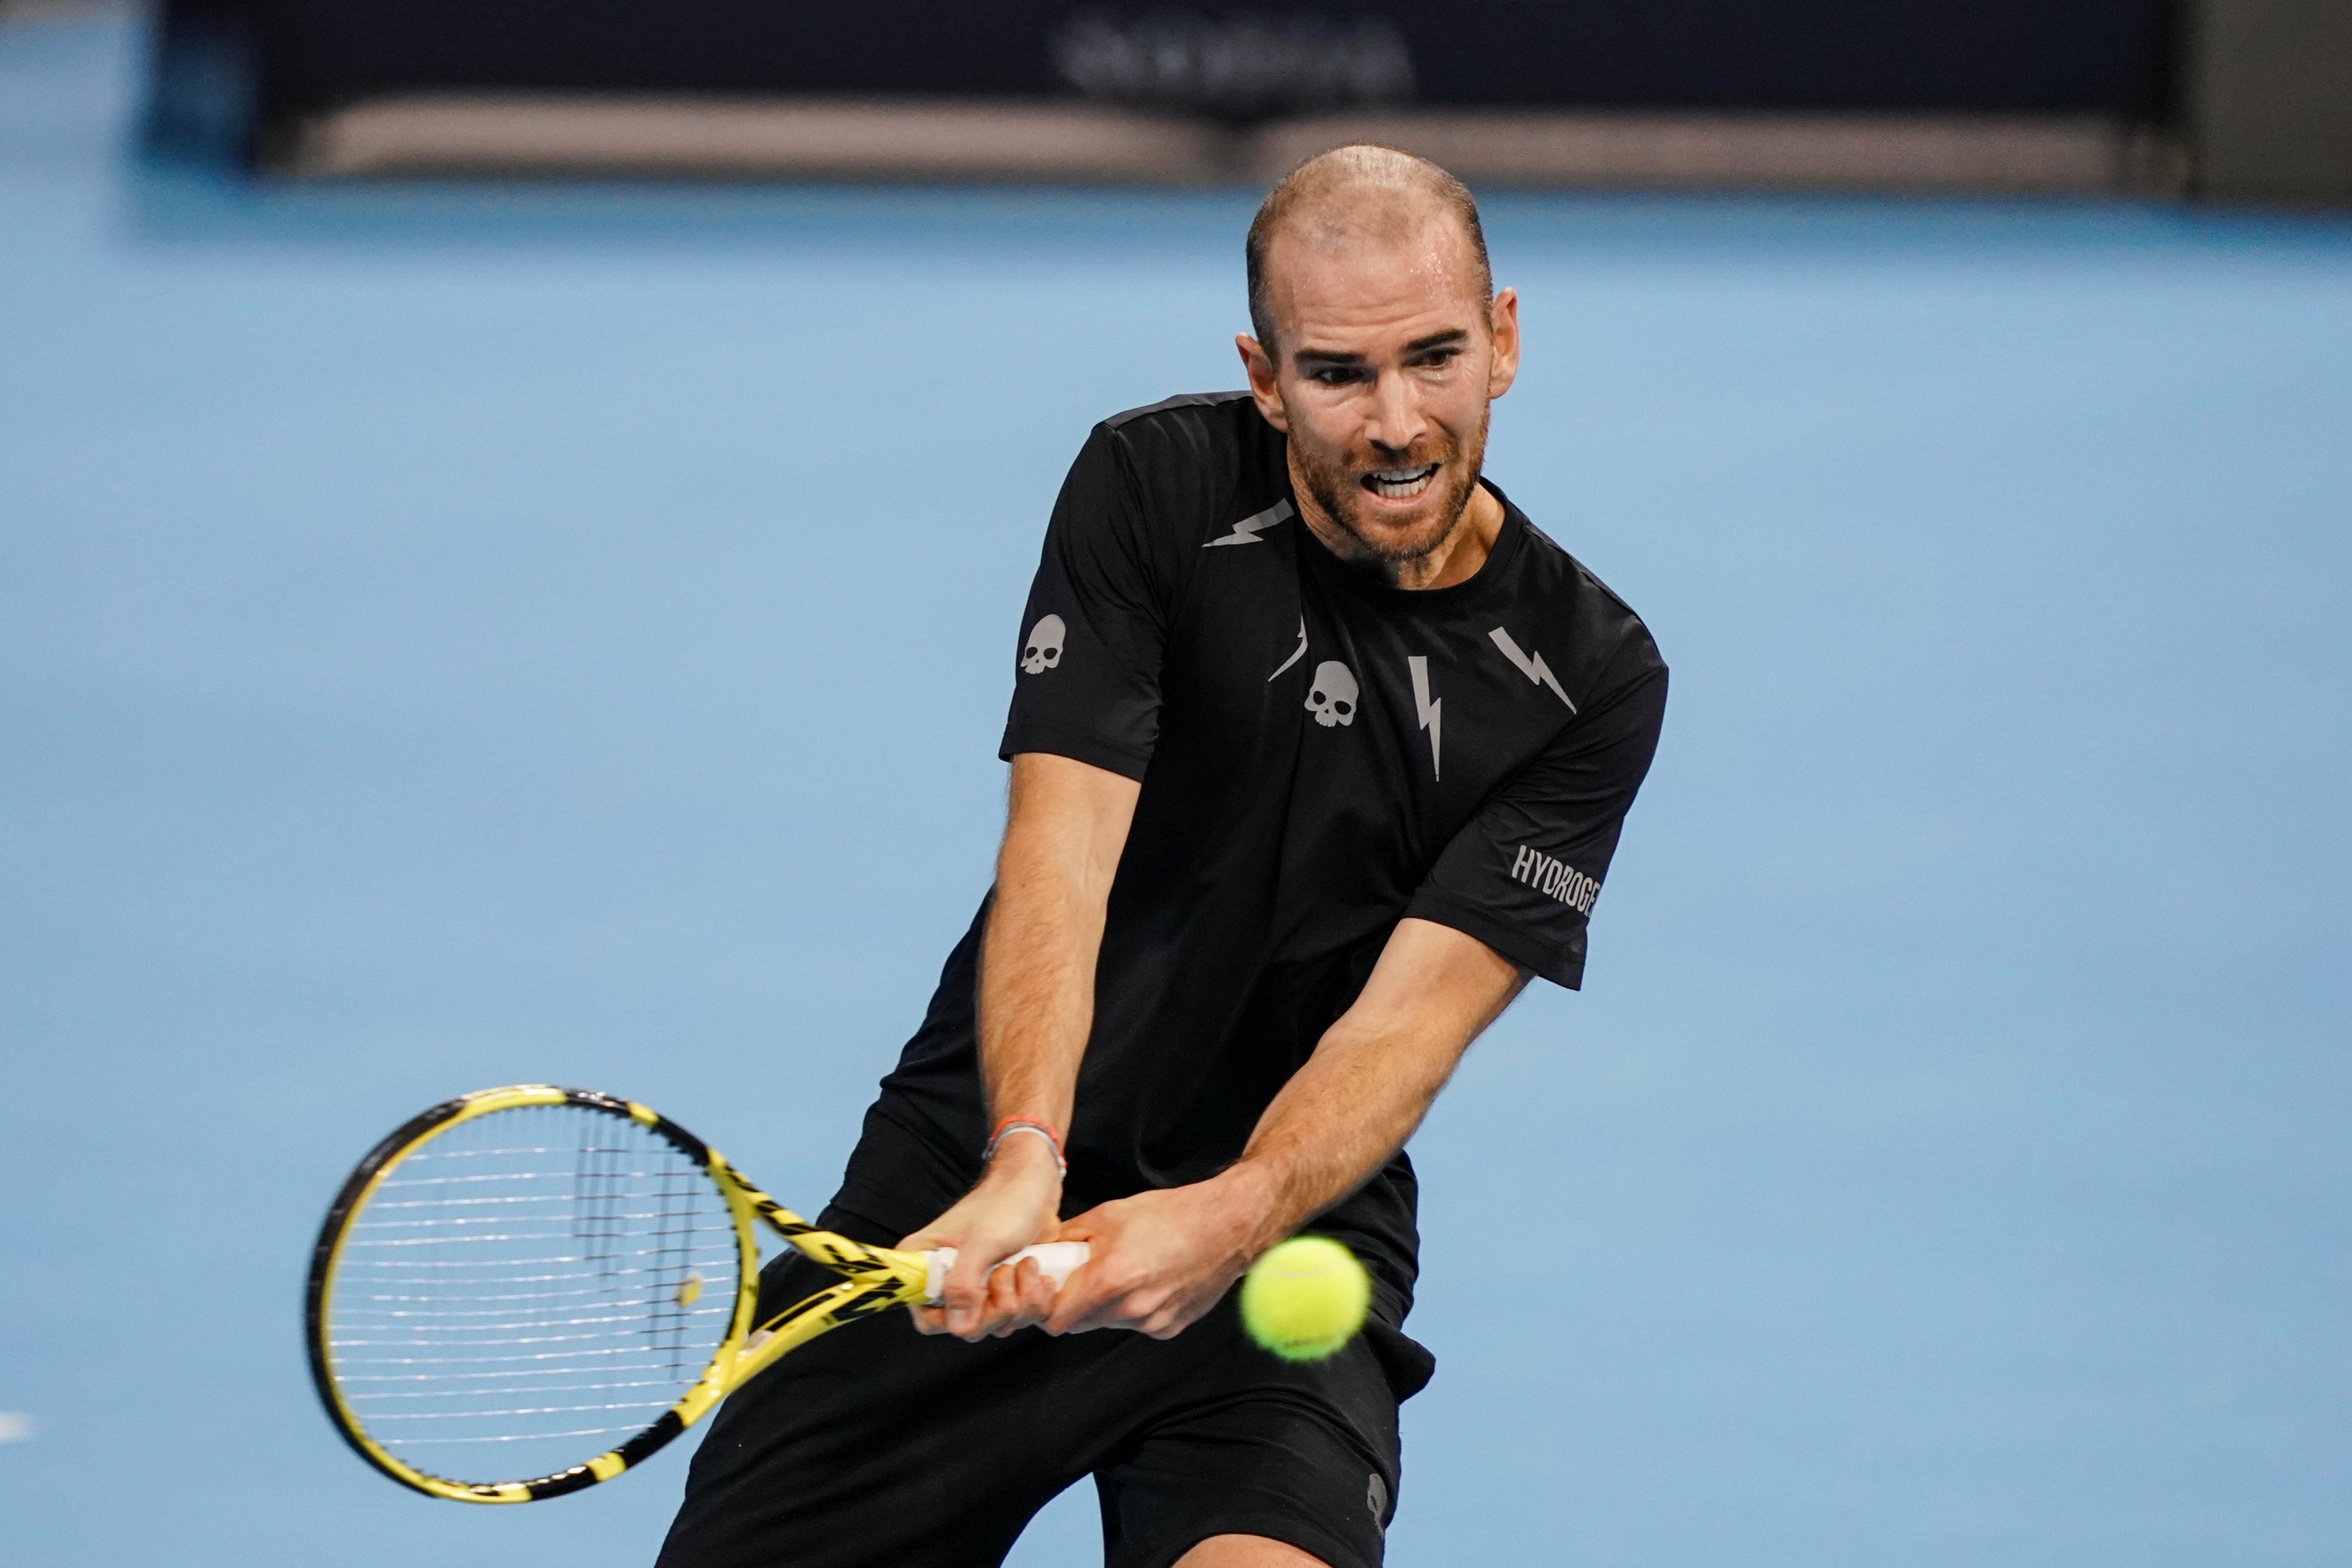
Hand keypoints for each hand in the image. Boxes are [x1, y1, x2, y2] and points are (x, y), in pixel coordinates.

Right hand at [898, 1133, 1064, 1340]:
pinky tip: (1041, 1277)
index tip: (980, 1295)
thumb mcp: (983, 1241)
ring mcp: (976, 1287)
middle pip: (965, 1327)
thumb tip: (958, 1327)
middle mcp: (945, 1281)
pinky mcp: (1002, 1289)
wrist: (1034, 1185)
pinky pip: (1015, 1317)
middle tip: (1010, 1272)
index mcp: (923, 1266)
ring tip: (1027, 1265)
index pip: (927, 1319)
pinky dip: (1033, 1303)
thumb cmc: (1005, 1203)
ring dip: (1020, 1303)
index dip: (955, 1319)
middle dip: (997, 1308)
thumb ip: (964, 1284)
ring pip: (994, 1324)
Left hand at [1046, 1168, 1273, 1338]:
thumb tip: (1043, 1250)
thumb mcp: (1109, 1213)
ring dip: (1105, 1305)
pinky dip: (1134, 1308)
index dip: (1045, 1306)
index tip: (1049, 1288)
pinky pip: (1137, 1324)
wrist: (1227, 1227)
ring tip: (1123, 1271)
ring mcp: (1152, 1323)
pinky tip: (1149, 1280)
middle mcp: (1130, 1310)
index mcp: (1108, 1281)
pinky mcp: (1170, 1328)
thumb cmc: (1170, 1215)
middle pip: (1080, 1324)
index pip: (1055, 1320)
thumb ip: (1068, 1237)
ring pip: (1108, 1324)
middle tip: (1082, 1276)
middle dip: (1074, 1304)